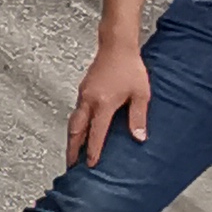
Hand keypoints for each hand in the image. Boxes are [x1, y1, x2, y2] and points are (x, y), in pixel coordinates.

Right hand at [67, 33, 150, 167]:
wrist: (117, 45)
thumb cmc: (130, 67)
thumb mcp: (140, 94)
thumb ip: (138, 117)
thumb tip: (139, 138)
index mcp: (103, 103)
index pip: (96, 133)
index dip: (93, 151)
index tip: (90, 165)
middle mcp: (89, 101)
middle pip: (76, 131)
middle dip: (72, 150)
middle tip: (71, 166)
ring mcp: (83, 95)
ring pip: (73, 122)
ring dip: (72, 139)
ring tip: (72, 153)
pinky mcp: (83, 90)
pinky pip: (76, 113)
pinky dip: (75, 126)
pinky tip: (79, 131)